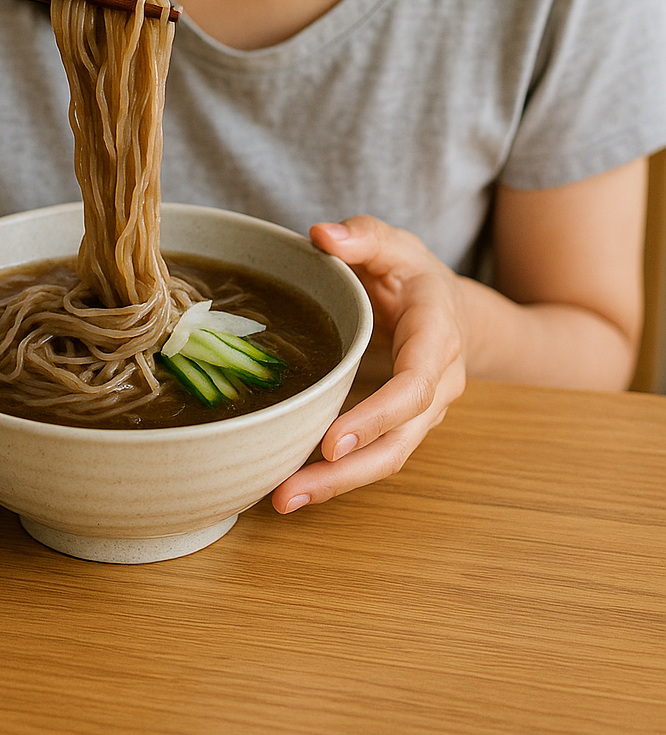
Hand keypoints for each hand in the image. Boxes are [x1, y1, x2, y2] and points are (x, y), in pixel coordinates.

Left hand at [272, 215, 466, 513]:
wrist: (452, 310)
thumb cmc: (413, 276)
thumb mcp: (393, 245)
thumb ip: (362, 237)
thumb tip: (322, 234)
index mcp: (436, 336)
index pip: (414, 385)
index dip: (377, 416)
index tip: (332, 440)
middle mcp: (437, 384)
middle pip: (399, 440)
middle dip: (347, 471)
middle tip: (292, 489)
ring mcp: (422, 414)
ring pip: (387, 459)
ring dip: (337, 485)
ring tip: (282, 500)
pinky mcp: (401, 428)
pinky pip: (374, 458)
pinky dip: (337, 477)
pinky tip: (294, 488)